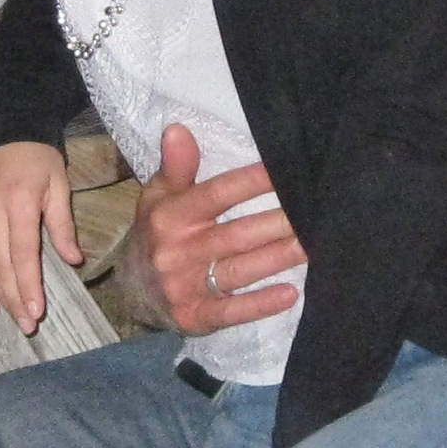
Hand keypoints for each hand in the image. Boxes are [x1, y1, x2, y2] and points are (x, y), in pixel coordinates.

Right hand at [0, 139, 80, 334]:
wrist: (1, 128)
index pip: (23, 253)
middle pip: (1, 264)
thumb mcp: (58, 184)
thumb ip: (62, 224)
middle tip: (28, 325)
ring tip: (7, 318)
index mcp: (19, 203)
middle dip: (15, 297)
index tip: (36, 311)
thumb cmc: (37, 157)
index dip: (29, 285)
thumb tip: (74, 261)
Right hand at [135, 122, 301, 335]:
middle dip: (277, 224)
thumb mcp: (158, 198)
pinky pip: (231, 311)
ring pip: (240, 270)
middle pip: (236, 234)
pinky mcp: (194, 317)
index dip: (251, 182)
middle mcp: (176, 251)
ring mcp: (184, 287)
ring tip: (312, 245)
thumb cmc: (157, 235)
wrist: (131, 292)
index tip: (285, 170)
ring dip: (278, 258)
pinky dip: (261, 304)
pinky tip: (291, 293)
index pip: (217, 195)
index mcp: (170, 217)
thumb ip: (176, 166)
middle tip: (315, 212)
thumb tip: (178, 129)